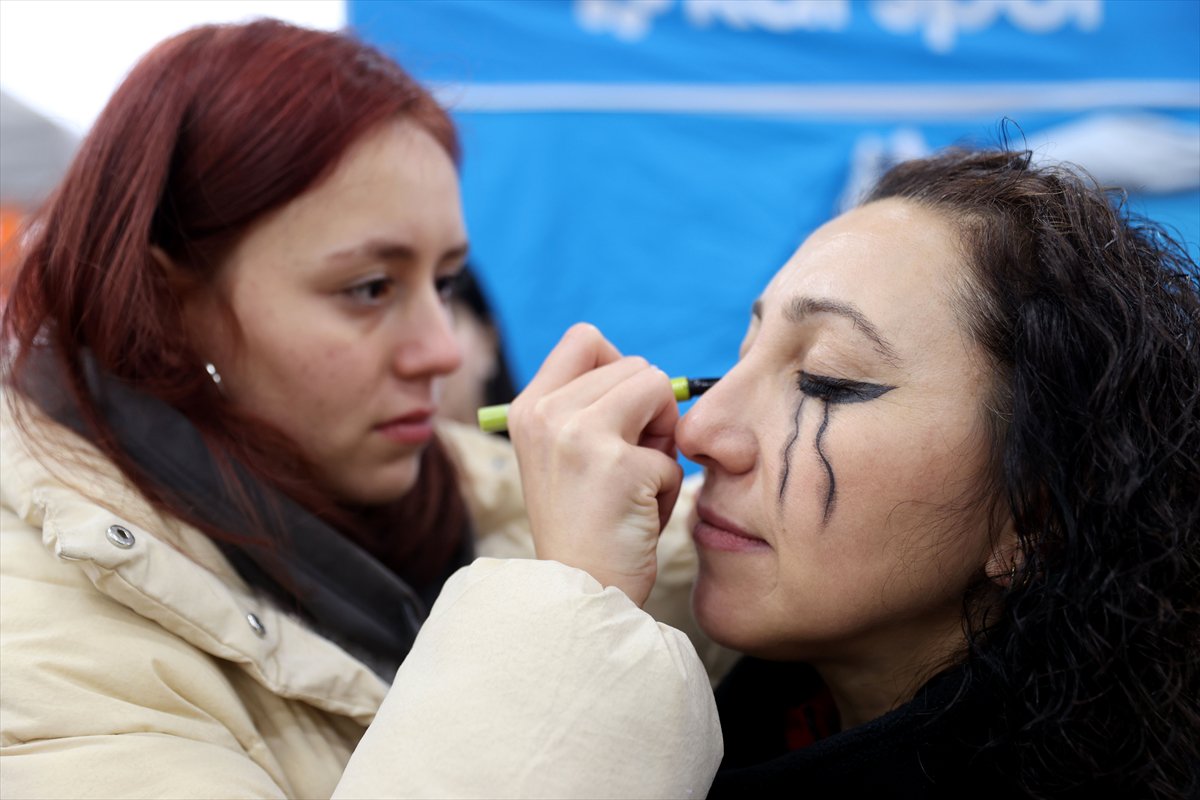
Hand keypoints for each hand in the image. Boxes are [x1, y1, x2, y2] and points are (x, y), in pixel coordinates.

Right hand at [507, 323, 682, 605]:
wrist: (577, 593)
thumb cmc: (586, 526)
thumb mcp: (569, 453)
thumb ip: (596, 408)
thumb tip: (660, 380)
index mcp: (528, 406)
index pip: (586, 338)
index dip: (618, 371)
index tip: (616, 419)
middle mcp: (546, 412)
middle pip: (635, 365)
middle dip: (648, 412)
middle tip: (626, 466)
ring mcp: (578, 434)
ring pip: (659, 389)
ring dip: (661, 441)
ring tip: (632, 486)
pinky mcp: (617, 463)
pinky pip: (673, 451)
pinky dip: (666, 486)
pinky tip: (636, 515)